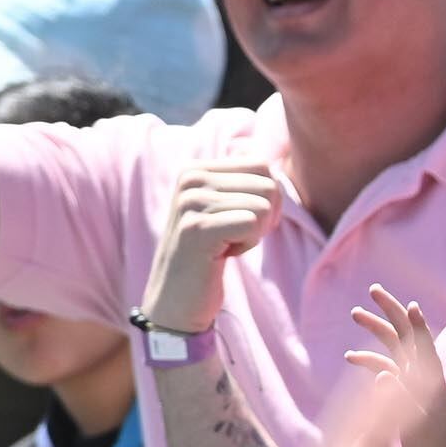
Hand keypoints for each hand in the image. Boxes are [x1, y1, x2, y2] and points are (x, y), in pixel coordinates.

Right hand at [141, 159, 283, 336]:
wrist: (177, 299)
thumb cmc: (210, 253)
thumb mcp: (224, 208)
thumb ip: (242, 179)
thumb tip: (260, 147)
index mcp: (195, 168)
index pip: (261, 164)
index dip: (265, 198)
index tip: (239, 219)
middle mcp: (189, 178)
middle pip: (268, 183)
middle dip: (265, 216)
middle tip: (234, 235)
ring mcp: (190, 202)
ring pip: (265, 205)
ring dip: (255, 233)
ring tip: (224, 244)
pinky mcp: (197, 228)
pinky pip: (253, 223)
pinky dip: (247, 244)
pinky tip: (221, 254)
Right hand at [344, 287, 445, 446]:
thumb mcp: (419, 427)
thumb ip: (402, 399)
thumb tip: (383, 374)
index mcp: (430, 382)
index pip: (422, 345)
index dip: (416, 324)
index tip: (409, 304)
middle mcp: (423, 377)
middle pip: (405, 337)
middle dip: (389, 313)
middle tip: (372, 291)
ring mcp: (413, 384)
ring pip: (393, 349)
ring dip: (377, 331)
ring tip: (355, 313)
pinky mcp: (404, 395)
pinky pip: (386, 369)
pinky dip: (371, 360)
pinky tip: (352, 357)